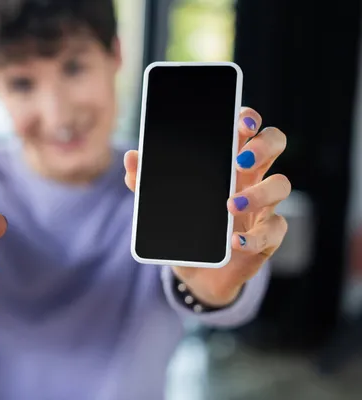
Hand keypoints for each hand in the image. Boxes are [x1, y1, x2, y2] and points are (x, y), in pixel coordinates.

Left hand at [124, 107, 290, 305]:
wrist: (197, 270)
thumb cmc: (186, 225)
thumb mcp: (163, 202)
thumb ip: (146, 181)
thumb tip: (131, 158)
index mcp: (227, 160)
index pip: (246, 128)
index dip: (249, 119)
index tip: (241, 123)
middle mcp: (251, 176)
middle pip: (275, 143)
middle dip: (263, 145)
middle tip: (240, 160)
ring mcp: (264, 205)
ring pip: (282, 184)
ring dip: (259, 192)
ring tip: (230, 205)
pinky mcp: (268, 235)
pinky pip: (275, 230)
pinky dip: (255, 237)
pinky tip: (234, 242)